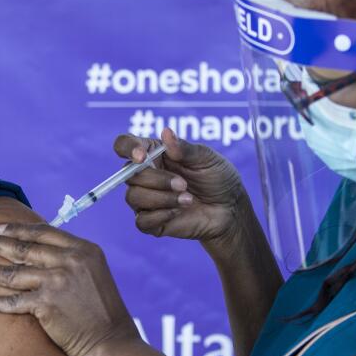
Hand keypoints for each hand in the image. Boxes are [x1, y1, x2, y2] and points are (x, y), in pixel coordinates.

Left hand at [0, 224, 136, 355]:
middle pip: (23, 248)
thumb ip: (71, 260)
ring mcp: (57, 281)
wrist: (110, 343)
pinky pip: (14, 301)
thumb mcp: (94, 273)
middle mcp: (70, 261)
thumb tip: (42, 251)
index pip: (43, 232)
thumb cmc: (103, 312)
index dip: (17, 229)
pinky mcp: (46, 304)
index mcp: (83, 249)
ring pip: (11, 272)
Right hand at [115, 127, 246, 246]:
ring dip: (161, 198)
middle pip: (129, 175)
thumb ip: (184, 148)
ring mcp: (147, 199)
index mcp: (153, 154)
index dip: (128, 148)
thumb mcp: (206, 158)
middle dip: (157, 180)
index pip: (124, 145)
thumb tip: (166, 133)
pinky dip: (160, 215)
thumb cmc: (217, 178)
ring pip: (133, 197)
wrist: (230, 209)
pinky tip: (178, 211)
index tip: (141, 156)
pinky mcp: (152, 222)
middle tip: (184, 184)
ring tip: (187, 199)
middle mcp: (145, 175)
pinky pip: (141, 221)